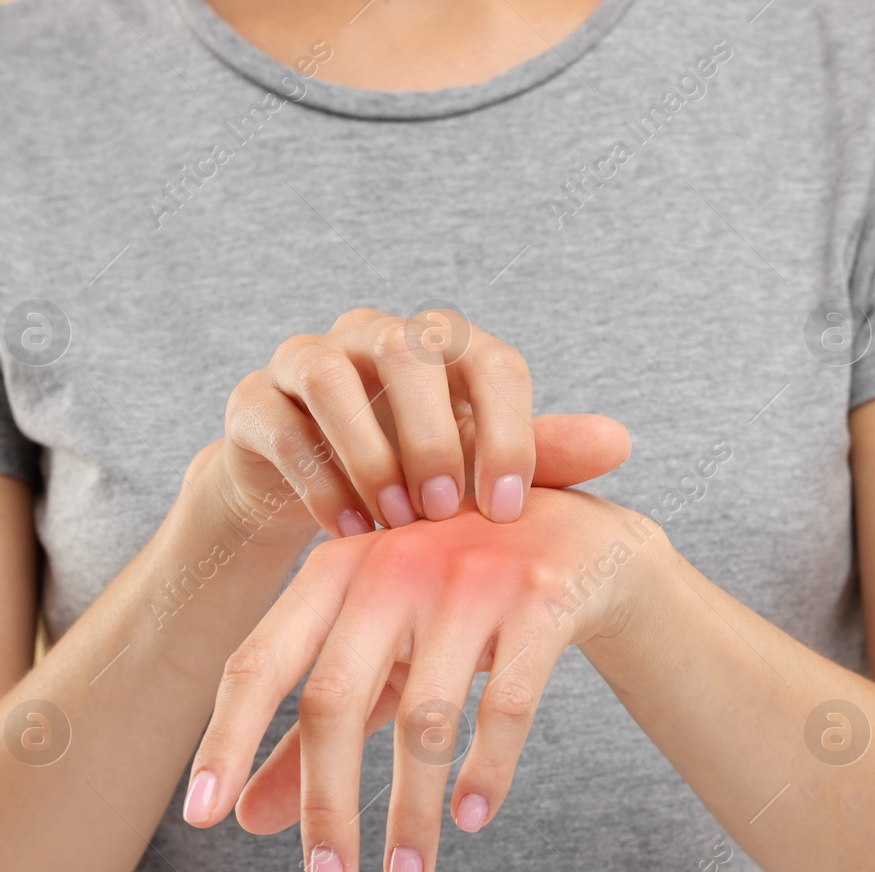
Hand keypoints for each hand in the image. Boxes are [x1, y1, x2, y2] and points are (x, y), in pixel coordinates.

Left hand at [181, 489, 669, 871]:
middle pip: (333, 700)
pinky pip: (507, 705)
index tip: (201, 818)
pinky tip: (471, 818)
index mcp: (333, 573)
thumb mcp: (375, 655)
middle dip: (327, 806)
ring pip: (425, 719)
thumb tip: (241, 821)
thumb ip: (307, 732)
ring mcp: (470, 580)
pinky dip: (487, 770)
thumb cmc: (449, 600)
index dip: (225, 738)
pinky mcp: (543, 601)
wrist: (578, 534)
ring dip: (411, 812)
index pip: (259, 662)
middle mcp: (390, 568)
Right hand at [219, 307, 629, 539]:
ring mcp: (306, 360)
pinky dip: (317, 481)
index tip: (507, 510)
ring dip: (367, 454)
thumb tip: (621, 443)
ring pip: (331, 376)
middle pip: (407, 349)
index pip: (489, 361)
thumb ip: (538, 456)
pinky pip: (281, 427)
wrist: (310, 497)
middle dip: (431, 437)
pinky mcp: (253, 400)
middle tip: (444, 513)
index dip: (508, 431)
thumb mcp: (475, 474)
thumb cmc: (408, 480)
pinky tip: (347, 532)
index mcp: (441, 348)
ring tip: (392, 525)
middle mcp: (373, 336)